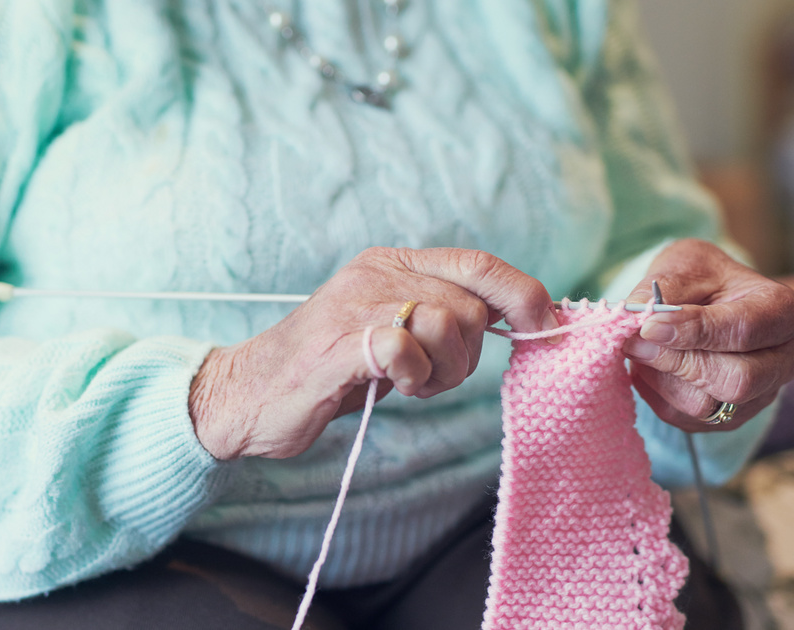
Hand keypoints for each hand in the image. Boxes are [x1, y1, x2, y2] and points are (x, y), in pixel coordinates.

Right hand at [188, 247, 558, 459]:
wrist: (247, 395)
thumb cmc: (329, 371)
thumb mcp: (395, 333)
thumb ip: (443, 317)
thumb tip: (518, 315)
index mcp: (391, 264)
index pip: (477, 263)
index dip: (523, 292)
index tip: (546, 326)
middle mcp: (375, 273)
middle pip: (469, 305)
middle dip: (467, 355)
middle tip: (432, 378)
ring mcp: (354, 304)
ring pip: (447, 323)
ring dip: (441, 372)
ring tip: (408, 384)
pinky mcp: (338, 343)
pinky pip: (406, 348)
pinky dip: (412, 377)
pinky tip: (389, 386)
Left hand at [623, 239, 793, 431]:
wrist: (705, 300)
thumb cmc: (701, 278)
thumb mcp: (686, 265)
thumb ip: (664, 289)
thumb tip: (636, 315)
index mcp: (783, 312)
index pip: (744, 330)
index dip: (694, 330)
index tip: (649, 325)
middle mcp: (783, 360)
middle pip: (737, 380)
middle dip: (676, 362)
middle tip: (634, 342)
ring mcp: (760, 395)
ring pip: (706, 406)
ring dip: (660, 379)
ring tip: (638, 349)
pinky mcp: (730, 418)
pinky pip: (686, 420)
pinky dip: (656, 394)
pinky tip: (647, 367)